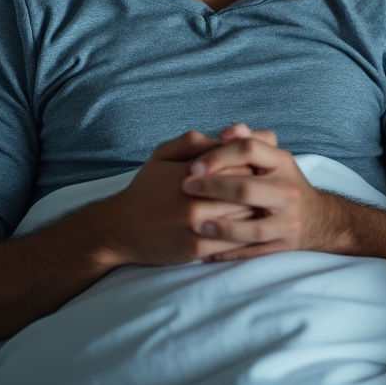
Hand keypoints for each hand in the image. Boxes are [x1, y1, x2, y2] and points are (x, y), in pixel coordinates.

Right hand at [100, 130, 254, 266]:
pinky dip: (246, 235)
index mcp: (192, 172)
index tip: (257, 169)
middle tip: (265, 190)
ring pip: (247, 217)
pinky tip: (249, 230)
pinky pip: (235, 242)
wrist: (119, 229)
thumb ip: (198, 141)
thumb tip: (233, 135)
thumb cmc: (148, 187)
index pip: (241, 162)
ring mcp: (197, 226)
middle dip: (259, 190)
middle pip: (247, 190)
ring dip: (257, 213)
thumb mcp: (165, 153)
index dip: (253, 165)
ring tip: (261, 208)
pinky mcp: (198, 249)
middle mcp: (195, 199)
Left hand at [179, 124, 342, 261]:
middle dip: (212, 188)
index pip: (249, 149)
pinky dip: (229, 251)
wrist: (317, 219)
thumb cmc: (282, 183)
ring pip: (252, 227)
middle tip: (185, 187)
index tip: (193, 165)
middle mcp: (288, 190)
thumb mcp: (272, 158)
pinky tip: (206, 247)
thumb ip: (248, 140)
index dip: (218, 155)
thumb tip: (224, 132)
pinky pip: (253, 251)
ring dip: (221, 227)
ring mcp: (288, 220)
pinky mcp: (284, 245)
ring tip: (197, 224)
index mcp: (283, 162)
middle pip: (246, 188)